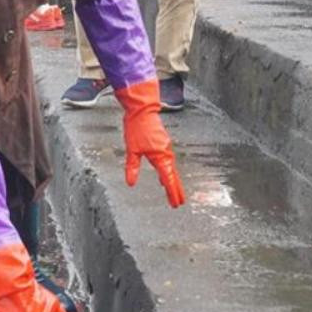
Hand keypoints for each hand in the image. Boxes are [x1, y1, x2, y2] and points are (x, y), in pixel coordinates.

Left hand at [116, 81, 185, 207]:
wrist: (143, 109)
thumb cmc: (137, 127)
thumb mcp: (131, 150)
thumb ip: (132, 167)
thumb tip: (131, 183)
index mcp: (160, 156)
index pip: (168, 179)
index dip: (172, 192)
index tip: (175, 203)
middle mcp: (166, 153)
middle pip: (173, 176)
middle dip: (176, 190)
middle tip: (179, 203)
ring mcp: (166, 148)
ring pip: (171, 169)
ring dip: (173, 181)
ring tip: (174, 193)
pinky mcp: (163, 143)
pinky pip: (169, 161)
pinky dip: (169, 171)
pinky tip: (165, 174)